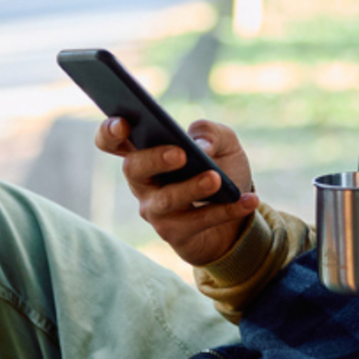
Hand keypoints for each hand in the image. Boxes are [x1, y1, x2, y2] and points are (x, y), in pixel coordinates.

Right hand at [95, 116, 260, 267]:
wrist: (237, 216)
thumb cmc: (221, 170)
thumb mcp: (225, 144)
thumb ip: (212, 133)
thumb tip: (200, 145)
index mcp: (146, 151)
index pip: (112, 141)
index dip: (110, 132)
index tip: (123, 124)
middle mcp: (143, 182)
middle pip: (133, 168)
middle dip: (154, 159)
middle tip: (181, 154)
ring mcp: (154, 210)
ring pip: (164, 200)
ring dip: (190, 188)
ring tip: (215, 179)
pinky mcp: (174, 234)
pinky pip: (197, 222)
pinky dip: (225, 210)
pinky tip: (248, 200)